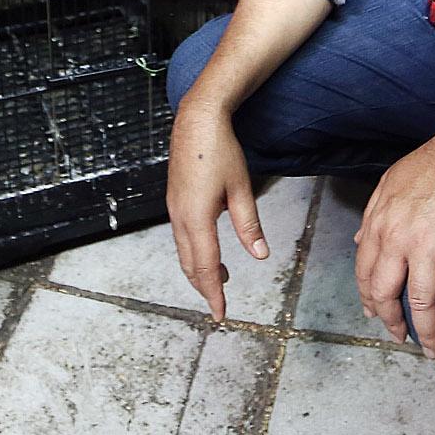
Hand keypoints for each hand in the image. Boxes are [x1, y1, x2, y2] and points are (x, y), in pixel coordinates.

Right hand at [168, 101, 266, 322]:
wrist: (196, 120)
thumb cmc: (219, 150)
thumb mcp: (241, 188)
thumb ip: (249, 225)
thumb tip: (260, 255)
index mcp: (197, 217)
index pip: (207, 267)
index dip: (214, 294)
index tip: (221, 315)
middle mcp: (180, 217)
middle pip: (190, 265)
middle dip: (205, 288)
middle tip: (219, 306)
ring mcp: (174, 209)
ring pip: (184, 252)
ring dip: (199, 270)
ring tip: (219, 282)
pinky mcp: (174, 201)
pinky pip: (182, 236)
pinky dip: (194, 252)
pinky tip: (207, 251)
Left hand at [355, 138, 434, 356]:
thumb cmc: (434, 164)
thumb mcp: (390, 184)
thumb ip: (372, 216)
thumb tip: (359, 241)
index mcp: (379, 223)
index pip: (366, 271)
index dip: (369, 298)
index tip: (374, 315)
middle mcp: (398, 237)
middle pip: (387, 292)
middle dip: (391, 321)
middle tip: (400, 338)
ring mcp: (428, 244)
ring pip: (421, 300)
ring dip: (427, 331)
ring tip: (432, 350)